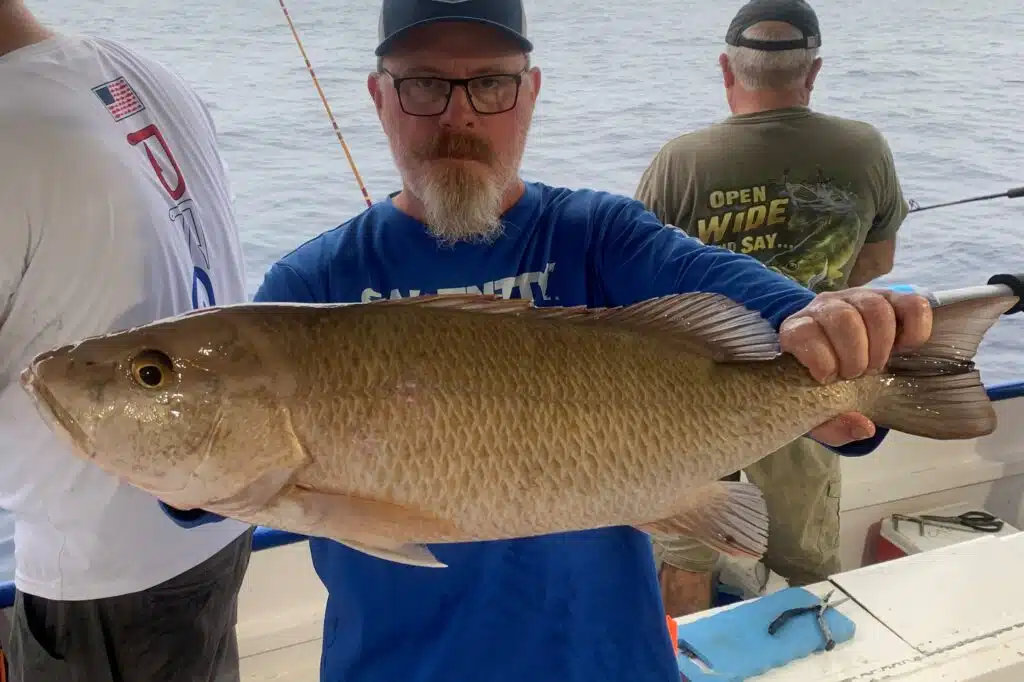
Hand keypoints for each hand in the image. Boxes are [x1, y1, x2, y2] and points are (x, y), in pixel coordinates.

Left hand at [779, 289, 932, 445]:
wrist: (838, 360)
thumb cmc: (822, 386)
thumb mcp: (818, 411)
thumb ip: (832, 425)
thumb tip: (864, 427)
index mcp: (797, 331)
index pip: (802, 332)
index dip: (819, 358)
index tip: (828, 379)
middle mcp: (826, 307)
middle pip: (843, 318)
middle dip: (855, 355)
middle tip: (858, 375)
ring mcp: (859, 299)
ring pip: (875, 307)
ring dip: (881, 344)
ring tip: (877, 365)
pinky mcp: (892, 298)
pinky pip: (911, 303)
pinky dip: (915, 328)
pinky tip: (905, 347)